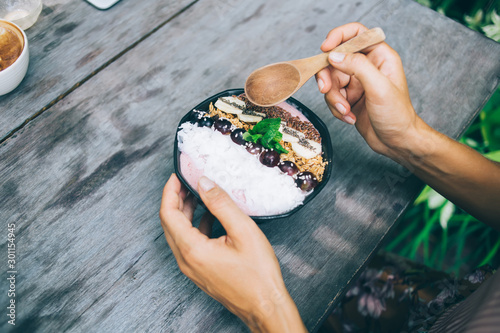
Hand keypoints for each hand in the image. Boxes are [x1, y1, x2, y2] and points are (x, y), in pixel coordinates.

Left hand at [159, 174, 306, 331]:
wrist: (265, 306)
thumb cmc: (258, 273)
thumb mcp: (243, 231)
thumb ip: (221, 204)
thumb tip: (204, 183)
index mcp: (192, 250)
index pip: (168, 214)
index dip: (170, 191)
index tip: (177, 175)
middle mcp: (186, 260)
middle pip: (170, 223)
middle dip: (176, 199)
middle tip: (187, 181)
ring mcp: (192, 268)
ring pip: (178, 234)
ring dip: (185, 213)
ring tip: (198, 195)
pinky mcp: (200, 272)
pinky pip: (188, 244)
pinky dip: (194, 226)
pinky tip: (209, 218)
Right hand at [315, 22, 428, 159]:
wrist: (397, 142)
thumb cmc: (397, 115)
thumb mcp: (379, 88)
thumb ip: (357, 67)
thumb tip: (334, 56)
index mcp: (379, 56)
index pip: (355, 33)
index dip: (338, 37)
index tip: (325, 49)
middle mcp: (367, 66)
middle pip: (335, 60)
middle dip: (328, 78)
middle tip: (325, 89)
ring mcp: (357, 82)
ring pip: (330, 81)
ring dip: (334, 98)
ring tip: (346, 111)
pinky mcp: (349, 98)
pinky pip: (332, 97)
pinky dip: (337, 108)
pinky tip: (350, 117)